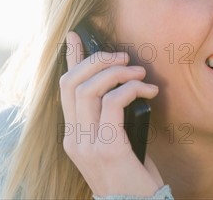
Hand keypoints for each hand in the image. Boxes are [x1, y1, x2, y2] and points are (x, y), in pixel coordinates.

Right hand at [60, 31, 163, 196]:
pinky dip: (132, 89)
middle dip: (98, 59)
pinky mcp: (108, 148)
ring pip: (90, 88)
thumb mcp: (115, 144)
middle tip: (123, 57)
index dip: (70, 59)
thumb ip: (109, 119)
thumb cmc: (131, 176)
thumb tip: (121, 85)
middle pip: (72, 82)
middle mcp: (74, 139)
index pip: (64, 90)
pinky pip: (114, 102)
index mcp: (73, 137)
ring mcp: (87, 145)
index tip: (75, 36)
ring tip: (139, 73)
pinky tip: (148, 91)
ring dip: (117, 72)